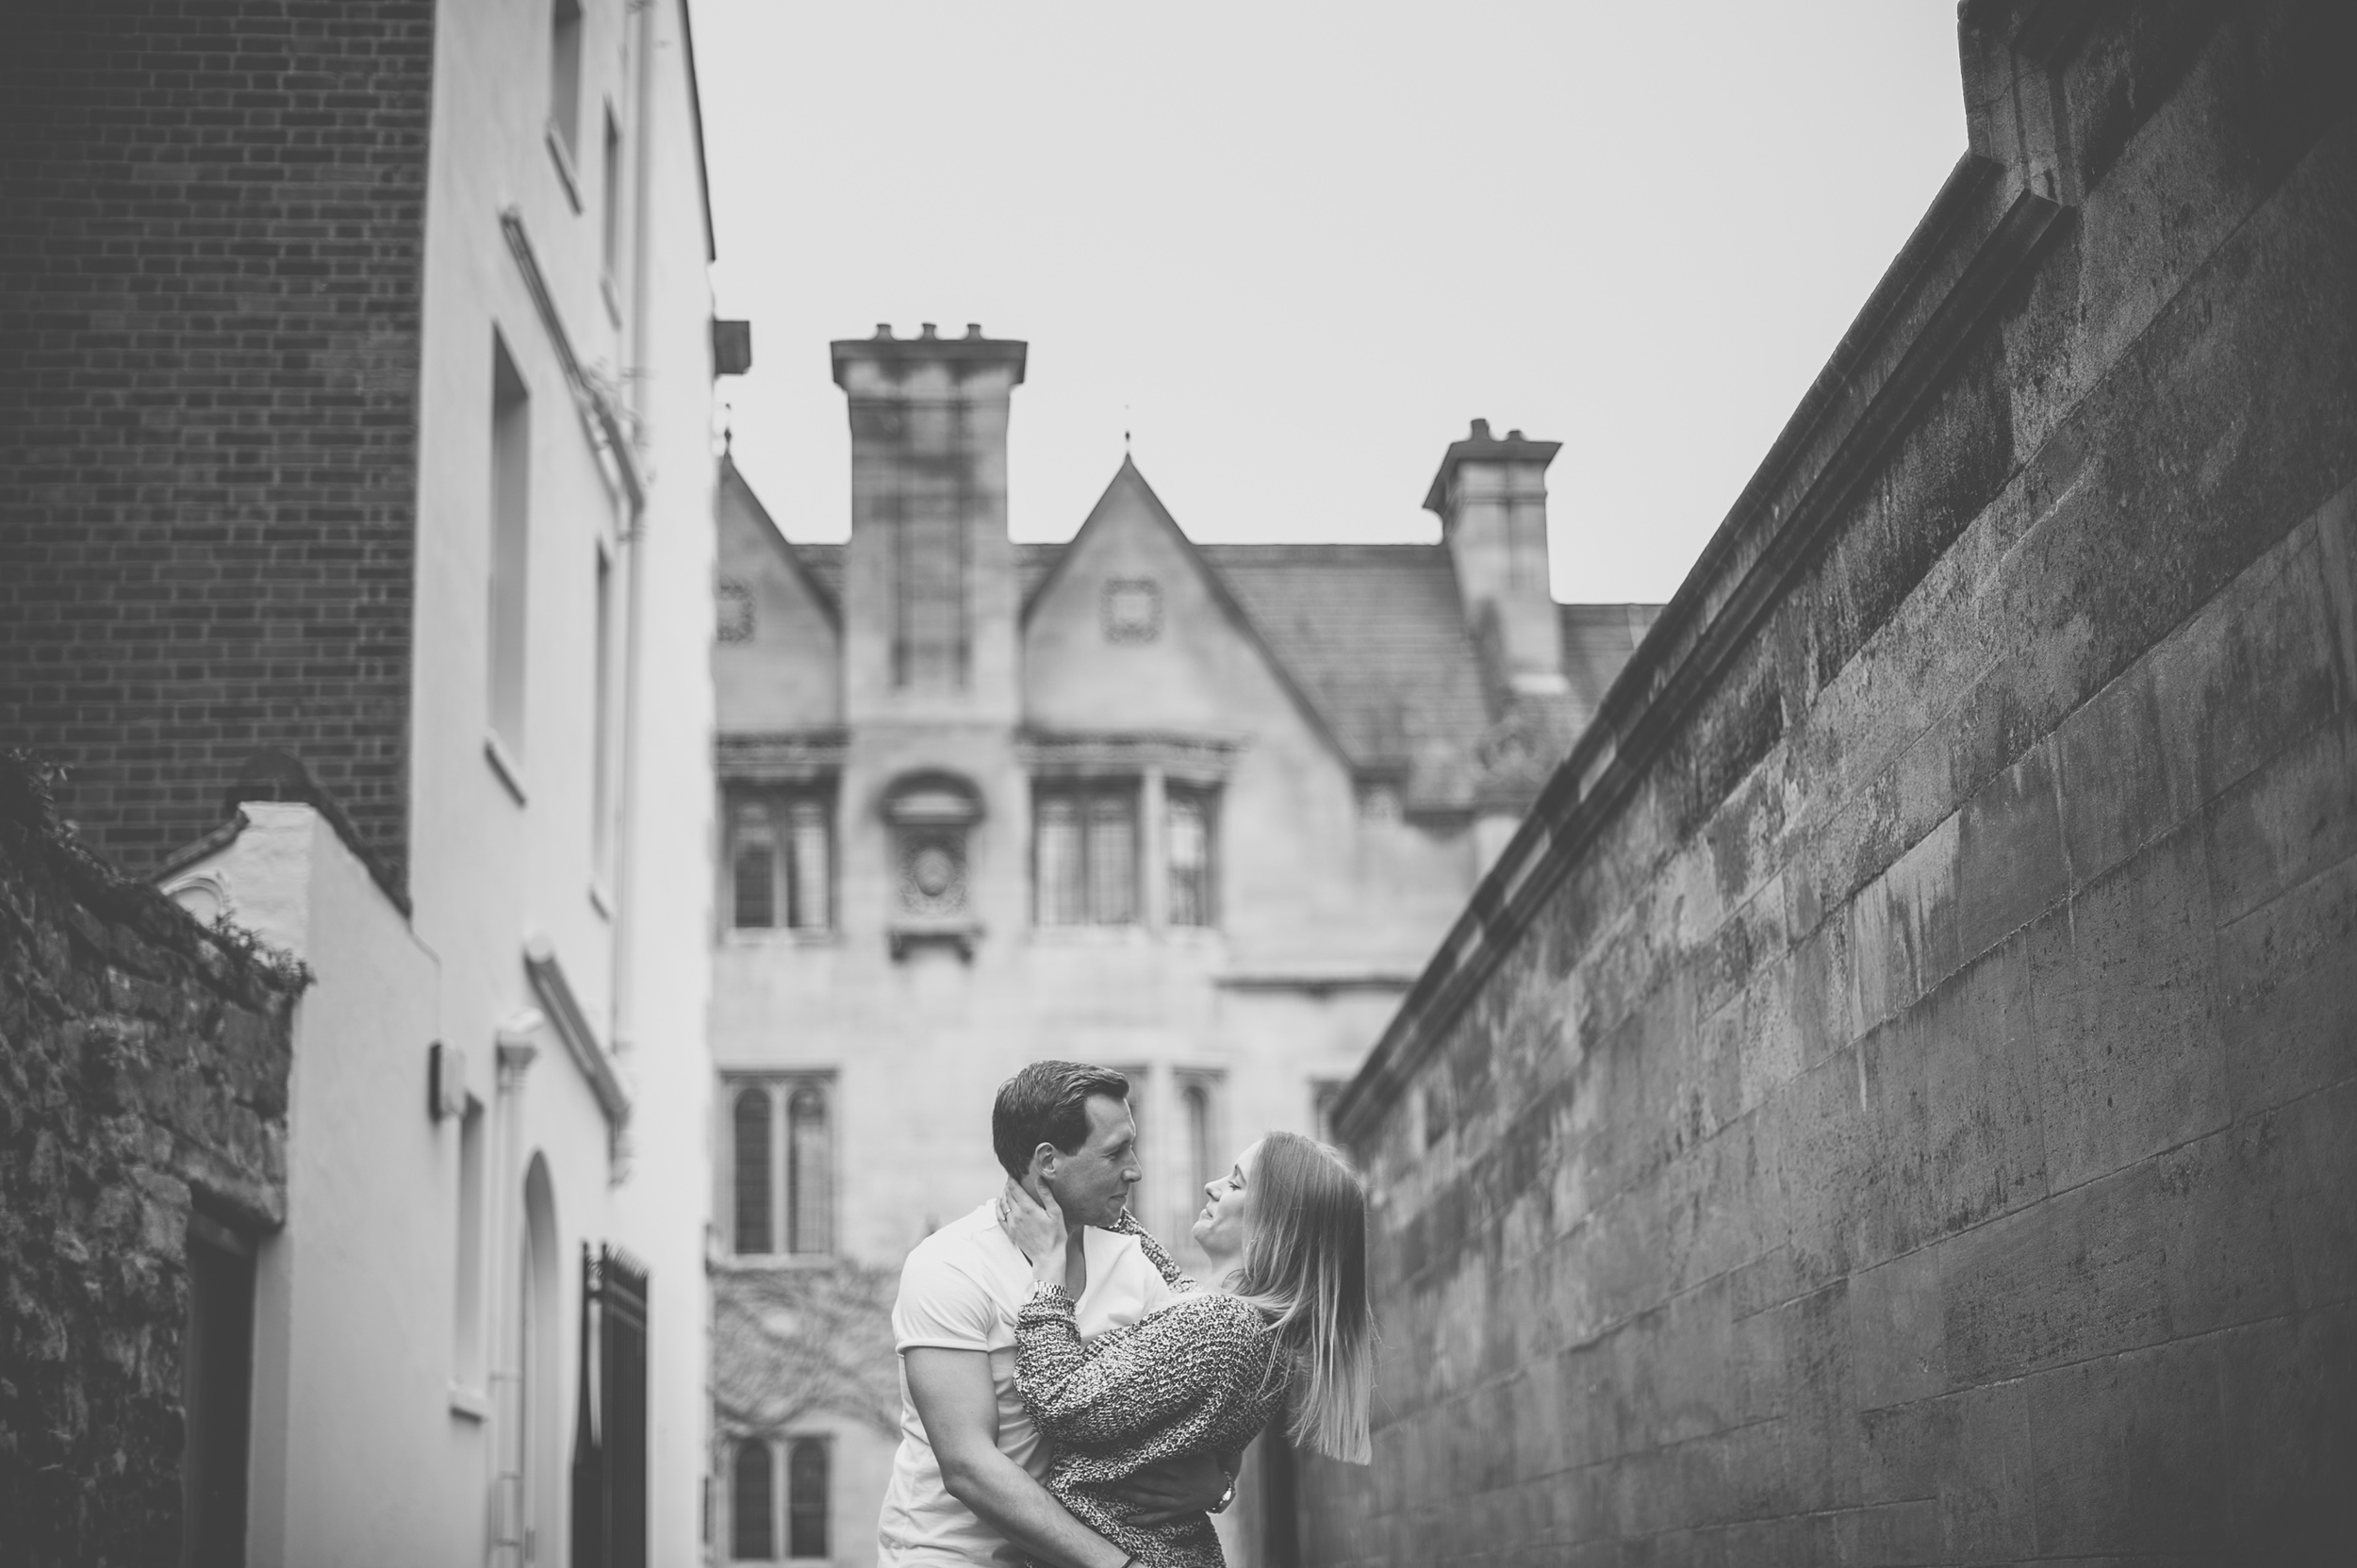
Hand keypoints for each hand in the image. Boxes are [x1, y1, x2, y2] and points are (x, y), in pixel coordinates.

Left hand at [996, 1175, 1065, 1265]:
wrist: (1048, 1257)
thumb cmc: (1055, 1235)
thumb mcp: (1056, 1213)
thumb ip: (1046, 1195)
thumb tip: (1039, 1179)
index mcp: (1028, 1208)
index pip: (1014, 1188)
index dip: (1011, 1179)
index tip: (1012, 1173)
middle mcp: (1017, 1215)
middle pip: (1007, 1195)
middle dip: (1008, 1185)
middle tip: (1012, 1180)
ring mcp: (1012, 1224)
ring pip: (1002, 1204)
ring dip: (1003, 1195)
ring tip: (1007, 1190)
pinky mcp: (1010, 1232)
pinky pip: (999, 1217)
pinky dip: (998, 1208)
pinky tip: (999, 1204)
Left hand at [1113, 1450, 1230, 1525]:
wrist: (1220, 1490)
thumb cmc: (1209, 1465)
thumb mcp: (1204, 1450)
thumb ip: (1190, 1439)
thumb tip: (1179, 1420)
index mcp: (1183, 1470)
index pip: (1159, 1464)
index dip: (1143, 1460)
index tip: (1127, 1455)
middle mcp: (1178, 1487)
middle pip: (1150, 1482)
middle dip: (1132, 1478)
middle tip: (1114, 1472)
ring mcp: (1175, 1502)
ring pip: (1149, 1500)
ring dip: (1131, 1496)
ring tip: (1114, 1490)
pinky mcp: (1175, 1512)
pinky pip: (1157, 1517)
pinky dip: (1142, 1519)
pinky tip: (1127, 1519)